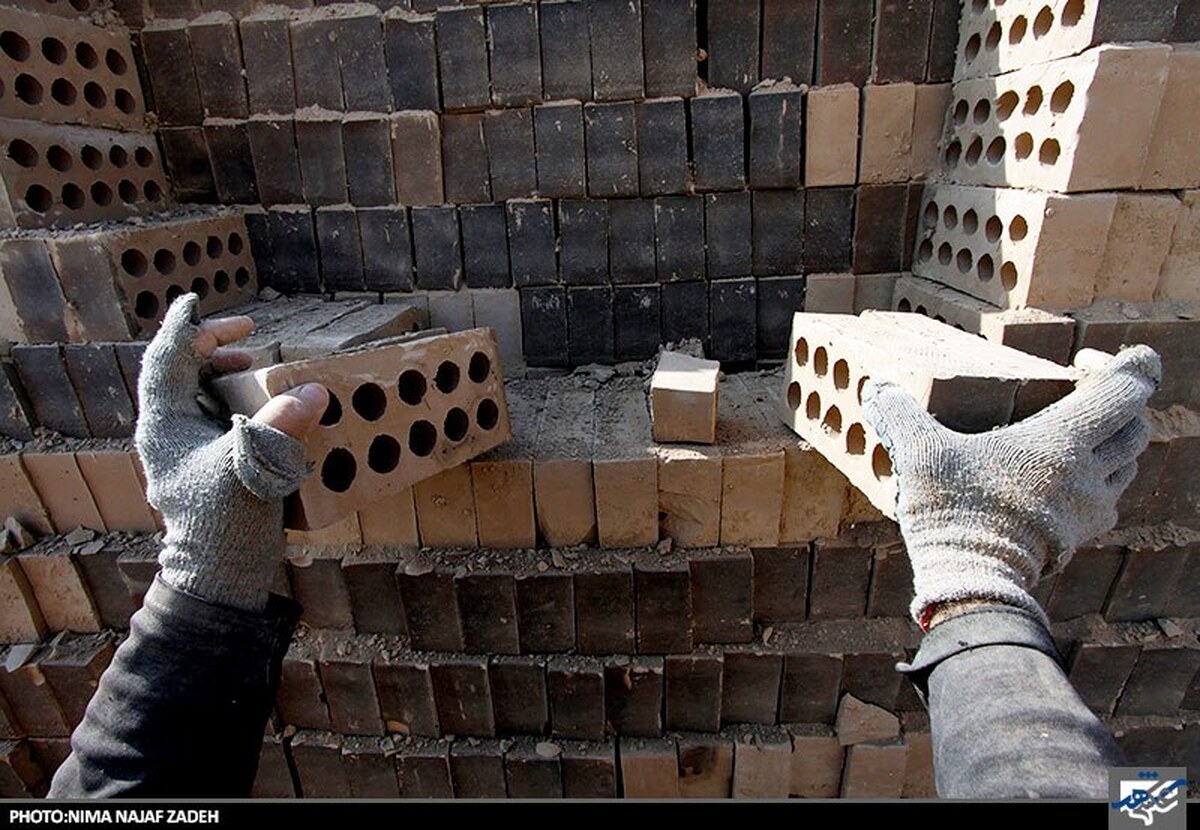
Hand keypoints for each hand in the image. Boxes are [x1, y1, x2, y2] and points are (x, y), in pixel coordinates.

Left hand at [135, 294, 328, 611]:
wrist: (220, 574)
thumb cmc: (224, 522)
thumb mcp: (252, 467)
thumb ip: (281, 425)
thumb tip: (313, 391)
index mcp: (164, 424)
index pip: (166, 360)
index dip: (185, 328)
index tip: (200, 302)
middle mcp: (170, 432)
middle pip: (180, 373)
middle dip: (211, 348)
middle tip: (248, 336)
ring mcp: (187, 450)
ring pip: (198, 394)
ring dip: (225, 373)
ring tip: (256, 363)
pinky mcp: (207, 465)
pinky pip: (218, 417)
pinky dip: (238, 401)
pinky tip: (266, 404)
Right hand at [861, 345, 1160, 628]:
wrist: (975, 584)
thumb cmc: (954, 513)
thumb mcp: (920, 455)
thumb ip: (899, 414)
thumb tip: (877, 388)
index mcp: (1062, 442)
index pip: (1128, 389)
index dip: (1124, 365)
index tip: (1084, 360)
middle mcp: (1089, 474)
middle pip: (1137, 426)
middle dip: (1120, 402)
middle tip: (1082, 393)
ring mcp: (1089, 509)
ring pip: (1128, 465)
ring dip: (1112, 443)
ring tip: (1073, 436)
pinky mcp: (1079, 537)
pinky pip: (1107, 500)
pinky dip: (1096, 481)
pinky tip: (1057, 482)